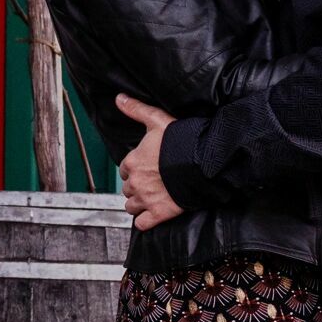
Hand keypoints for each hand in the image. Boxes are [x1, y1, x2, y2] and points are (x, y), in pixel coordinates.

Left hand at [116, 94, 183, 230]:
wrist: (202, 163)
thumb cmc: (180, 141)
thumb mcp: (156, 120)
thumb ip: (136, 109)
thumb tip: (119, 98)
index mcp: (132, 162)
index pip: (124, 169)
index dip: (134, 169)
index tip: (145, 168)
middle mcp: (135, 182)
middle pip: (128, 188)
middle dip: (137, 186)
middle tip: (151, 183)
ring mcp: (146, 200)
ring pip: (131, 207)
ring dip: (138, 204)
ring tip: (150, 199)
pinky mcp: (159, 214)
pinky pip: (142, 223)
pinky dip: (144, 221)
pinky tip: (150, 216)